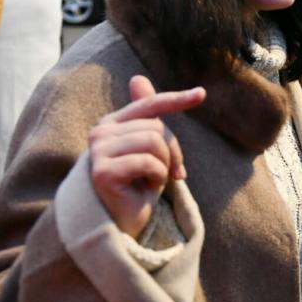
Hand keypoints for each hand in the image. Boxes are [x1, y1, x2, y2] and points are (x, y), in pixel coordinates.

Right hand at [89, 75, 205, 237]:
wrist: (120, 225)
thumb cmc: (136, 186)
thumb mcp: (148, 149)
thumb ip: (147, 118)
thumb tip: (137, 77)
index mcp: (112, 123)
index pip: (149, 105)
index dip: (176, 99)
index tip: (202, 94)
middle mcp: (100, 133)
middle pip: (158, 127)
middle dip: (172, 153)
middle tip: (164, 174)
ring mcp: (98, 151)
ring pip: (154, 142)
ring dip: (163, 167)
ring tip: (149, 181)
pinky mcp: (102, 171)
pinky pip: (148, 162)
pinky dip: (156, 178)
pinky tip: (143, 190)